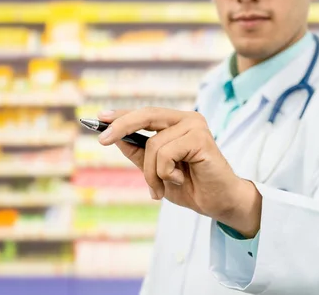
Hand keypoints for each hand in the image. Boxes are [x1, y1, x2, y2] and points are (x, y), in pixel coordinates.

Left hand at [97, 108, 261, 237]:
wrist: (218, 203)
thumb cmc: (190, 186)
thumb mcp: (155, 170)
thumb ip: (138, 152)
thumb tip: (114, 136)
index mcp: (176, 123)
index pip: (144, 114)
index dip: (121, 115)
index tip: (99, 118)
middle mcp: (187, 119)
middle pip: (145, 115)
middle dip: (120, 127)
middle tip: (102, 141)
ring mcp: (195, 126)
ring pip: (153, 145)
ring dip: (151, 173)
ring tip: (163, 186)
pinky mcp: (201, 138)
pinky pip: (165, 154)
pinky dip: (166, 172)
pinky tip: (181, 178)